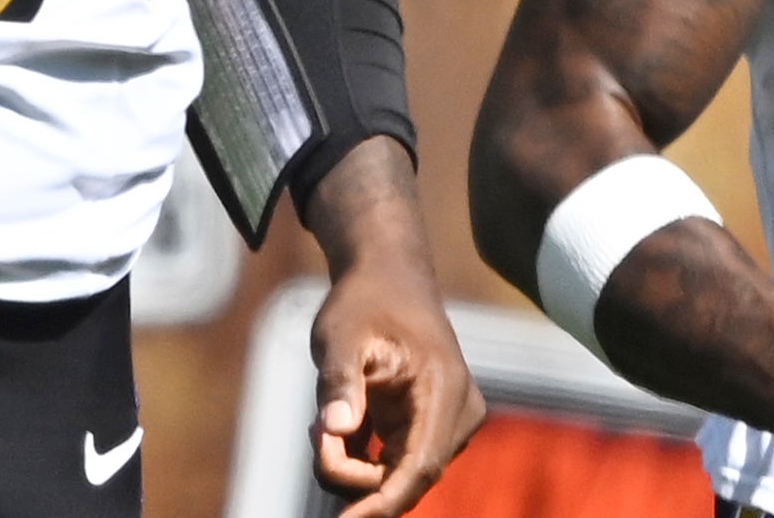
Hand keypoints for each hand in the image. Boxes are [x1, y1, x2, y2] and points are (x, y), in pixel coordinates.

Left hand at [300, 139, 483, 517]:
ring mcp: (447, 425)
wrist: (387, 277)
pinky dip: (360, 458)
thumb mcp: (341, 334)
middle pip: (405, 478)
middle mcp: (457, 415)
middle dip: (353, 474)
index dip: (381, 503)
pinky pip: (392, 467)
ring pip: (396, 477)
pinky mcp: (430, 430)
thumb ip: (339, 381)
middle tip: (316, 432)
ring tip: (323, 420)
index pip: (420, 467)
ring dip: (353, 465)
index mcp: (445, 391)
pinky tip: (338, 426)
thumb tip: (335, 429)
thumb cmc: (365, 302)